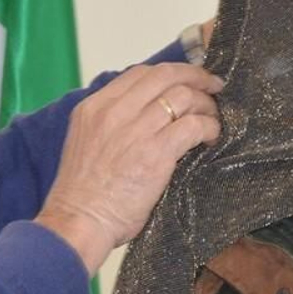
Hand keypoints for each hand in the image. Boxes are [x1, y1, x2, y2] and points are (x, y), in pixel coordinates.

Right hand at [36, 63, 222, 272]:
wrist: (78, 222)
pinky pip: (193, 125)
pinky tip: (210, 138)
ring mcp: (136, 129)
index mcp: (95, 107)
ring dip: (206, 105)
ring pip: (184, 96)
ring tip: (213, 118)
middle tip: (214, 85)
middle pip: (166, 75)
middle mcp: (115, 111)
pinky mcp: (156, 152)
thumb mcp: (87, 142)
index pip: (141, 73)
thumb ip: (113, 122)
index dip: (172, 71)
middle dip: (196, 76)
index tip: (189, 78)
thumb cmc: (82, 193)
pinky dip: (209, 127)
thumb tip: (149, 112)